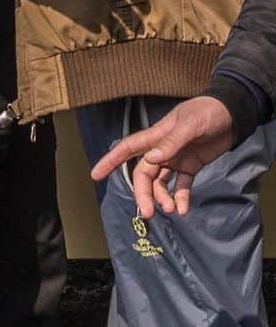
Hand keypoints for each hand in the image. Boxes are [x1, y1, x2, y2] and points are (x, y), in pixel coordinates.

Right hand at [89, 96, 234, 217]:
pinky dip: (181, 197)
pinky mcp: (192, 166)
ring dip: (163, 198)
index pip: (127, 148)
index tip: (95, 175)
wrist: (232, 114)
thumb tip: (150, 160)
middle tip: (149, 213)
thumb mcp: (190, 125)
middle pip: (145, 174)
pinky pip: (181, 185)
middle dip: (144, 194)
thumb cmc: (206, 112)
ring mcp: (176, 159)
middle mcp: (162, 150)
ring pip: (161, 182)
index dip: (110, 161)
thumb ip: (171, 143)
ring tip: (172, 210)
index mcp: (156, 136)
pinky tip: (183, 209)